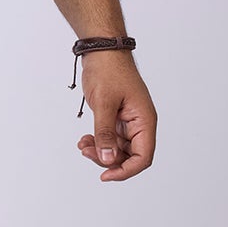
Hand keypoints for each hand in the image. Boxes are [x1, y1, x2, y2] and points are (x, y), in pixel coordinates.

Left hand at [75, 53, 156, 181]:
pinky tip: (85, 140)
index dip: (126, 171)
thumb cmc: (108, 71)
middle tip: (86, 152)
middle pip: (129, 156)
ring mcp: (128, 122)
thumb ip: (105, 134)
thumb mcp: (104, 103)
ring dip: (100, 152)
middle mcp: (140, 124)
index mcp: (145, 121)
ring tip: (82, 145)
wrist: (102, 51)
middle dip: (108, 160)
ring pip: (118, 149)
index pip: (143, 157)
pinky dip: (98, 142)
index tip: (105, 175)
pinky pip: (110, 139)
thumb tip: (108, 160)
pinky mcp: (117, 118)